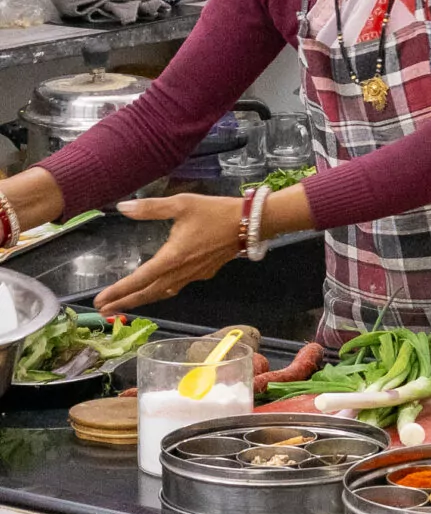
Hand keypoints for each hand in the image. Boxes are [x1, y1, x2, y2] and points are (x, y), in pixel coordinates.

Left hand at [94, 194, 241, 314]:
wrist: (248, 223)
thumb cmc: (214, 212)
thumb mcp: (181, 204)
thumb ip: (150, 208)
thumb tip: (122, 208)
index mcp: (172, 257)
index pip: (139, 279)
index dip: (118, 291)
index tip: (100, 301)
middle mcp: (181, 272)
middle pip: (148, 293)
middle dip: (125, 302)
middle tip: (103, 310)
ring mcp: (193, 275)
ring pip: (163, 293)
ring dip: (142, 299)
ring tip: (124, 303)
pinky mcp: (203, 273)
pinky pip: (176, 287)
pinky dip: (160, 292)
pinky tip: (157, 288)